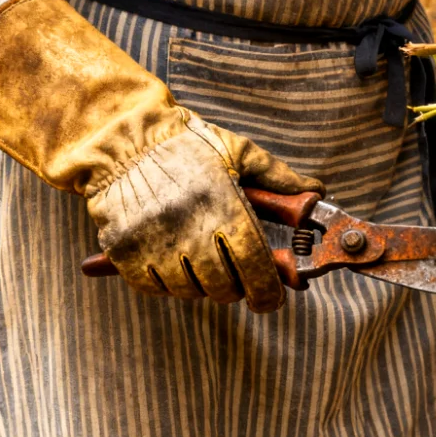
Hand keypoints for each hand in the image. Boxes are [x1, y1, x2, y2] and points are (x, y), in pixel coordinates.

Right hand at [0, 0, 321, 310]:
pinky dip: (167, 284)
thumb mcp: (237, 152)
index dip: (268, 292)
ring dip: (201, 286)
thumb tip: (315, 193)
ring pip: (189, 291)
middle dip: (236, 288)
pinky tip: (173, 263)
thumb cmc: (184, 145)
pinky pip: (154, 288)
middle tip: (236, 277)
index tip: (272, 298)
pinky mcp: (124, 252)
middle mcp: (189, 229)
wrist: (120, 138)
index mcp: (223, 206)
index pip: (255, 268)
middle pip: (223, 288)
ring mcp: (154, 243)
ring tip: (202, 263)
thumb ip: (278, 178)